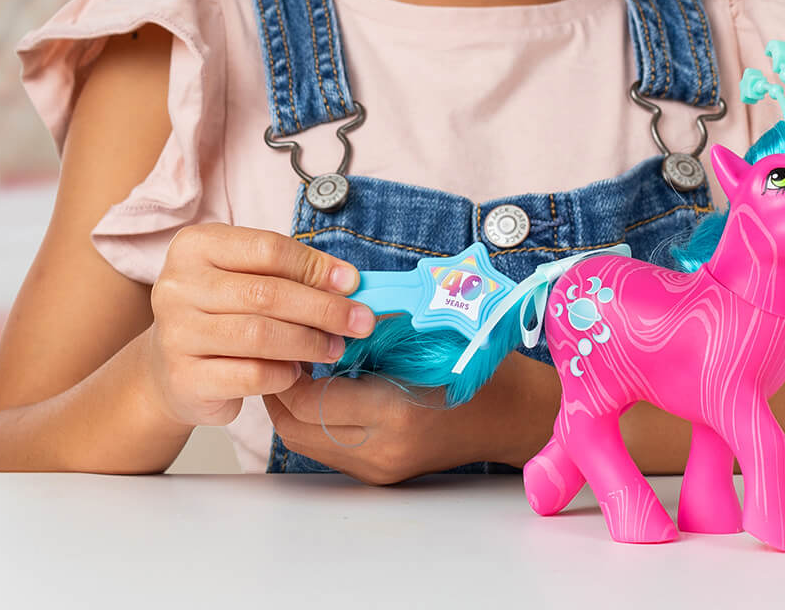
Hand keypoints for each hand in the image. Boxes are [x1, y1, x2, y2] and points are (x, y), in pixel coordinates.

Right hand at [142, 223, 375, 428]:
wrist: (170, 368)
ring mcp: (176, 333)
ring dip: (309, 342)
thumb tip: (348, 282)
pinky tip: (297, 372)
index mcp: (196, 246)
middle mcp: (177, 286)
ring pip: (260, 335)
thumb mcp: (249, 277)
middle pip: (267, 293)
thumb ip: (291, 273)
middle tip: (359, 321)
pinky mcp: (185, 378)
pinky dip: (284, 373)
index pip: (267, 248)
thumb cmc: (222, 312)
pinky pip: (251, 375)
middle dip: (323, 308)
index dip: (315, 266)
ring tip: (335, 347)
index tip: (352, 282)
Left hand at [261, 349, 561, 483]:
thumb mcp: (425, 336)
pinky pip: (325, 448)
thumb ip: (371, 328)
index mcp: (393, 411)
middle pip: (296, 427)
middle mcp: (380, 448)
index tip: (281, 336)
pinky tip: (319, 387)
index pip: (310, 399)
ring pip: (304, 442)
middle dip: (277, 388)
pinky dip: (312, 418)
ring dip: (290, 405)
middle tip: (275, 349)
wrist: (509, 415)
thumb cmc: (474, 366)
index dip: (285, 368)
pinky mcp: (378, 473)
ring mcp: (378, 467)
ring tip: (292, 365)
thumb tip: (321, 310)